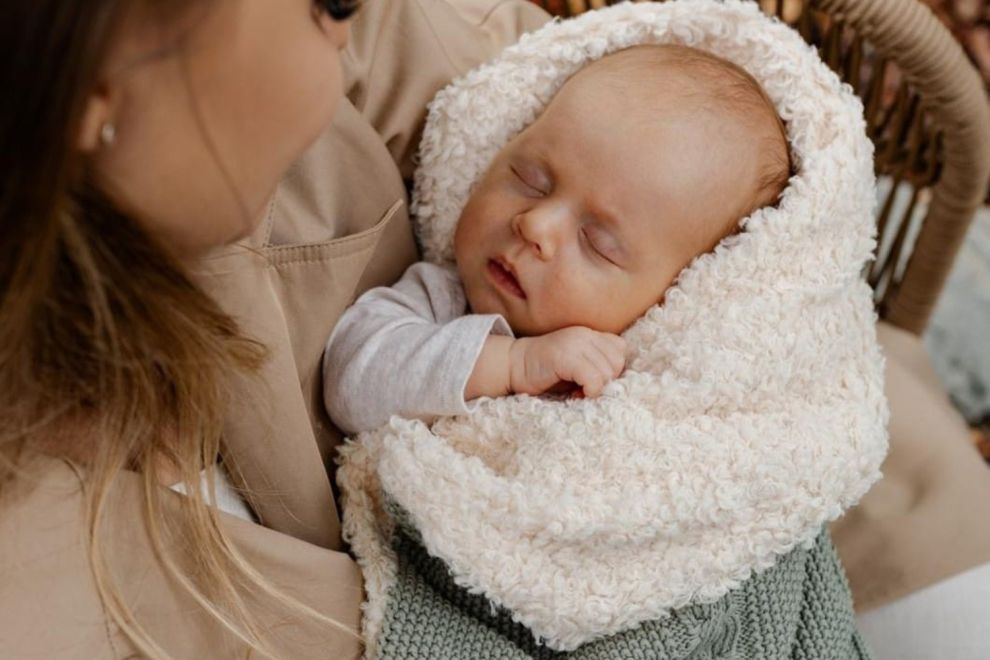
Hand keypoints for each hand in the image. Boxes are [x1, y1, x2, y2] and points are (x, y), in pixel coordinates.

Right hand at [509, 327, 625, 397]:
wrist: (513, 365)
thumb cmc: (545, 370)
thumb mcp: (576, 363)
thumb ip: (595, 366)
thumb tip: (614, 385)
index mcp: (589, 334)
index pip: (620, 350)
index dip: (612, 370)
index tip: (594, 380)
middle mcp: (584, 335)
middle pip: (616, 363)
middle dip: (605, 381)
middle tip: (585, 389)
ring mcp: (575, 344)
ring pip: (606, 372)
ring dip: (595, 388)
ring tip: (578, 391)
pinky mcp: (565, 357)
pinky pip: (593, 378)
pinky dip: (590, 390)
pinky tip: (576, 393)